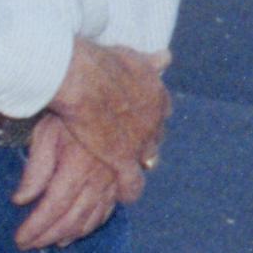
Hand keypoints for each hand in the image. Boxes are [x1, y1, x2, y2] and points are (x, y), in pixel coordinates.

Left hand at [11, 114, 135, 248]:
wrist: (110, 92)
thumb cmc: (72, 109)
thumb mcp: (46, 134)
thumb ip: (35, 169)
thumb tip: (21, 200)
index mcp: (77, 168)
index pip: (53, 208)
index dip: (36, 228)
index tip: (20, 240)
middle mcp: (98, 179)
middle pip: (73, 218)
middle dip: (49, 235)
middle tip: (31, 245)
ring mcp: (113, 179)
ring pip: (93, 217)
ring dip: (72, 233)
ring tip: (54, 242)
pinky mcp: (121, 176)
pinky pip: (110, 207)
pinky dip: (95, 222)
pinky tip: (82, 228)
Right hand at [47, 39, 170, 181]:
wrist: (85, 78)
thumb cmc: (101, 63)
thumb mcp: (132, 57)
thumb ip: (149, 61)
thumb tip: (167, 56)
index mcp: (157, 94)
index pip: (162, 113)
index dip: (151, 121)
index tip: (145, 126)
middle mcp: (154, 119)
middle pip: (156, 139)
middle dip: (147, 145)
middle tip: (140, 153)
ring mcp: (140, 140)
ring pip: (146, 161)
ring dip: (138, 167)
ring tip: (129, 178)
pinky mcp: (122, 158)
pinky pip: (131, 182)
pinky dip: (129, 190)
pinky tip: (125, 196)